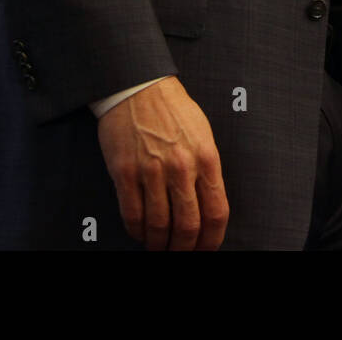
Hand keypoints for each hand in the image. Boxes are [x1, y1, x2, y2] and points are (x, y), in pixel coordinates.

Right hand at [97, 75, 228, 250]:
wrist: (139, 87)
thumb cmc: (173, 110)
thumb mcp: (203, 135)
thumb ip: (207, 170)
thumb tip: (208, 207)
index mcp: (206, 157)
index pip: (216, 213)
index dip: (211, 241)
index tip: (206, 250)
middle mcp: (181, 167)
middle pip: (188, 226)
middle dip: (184, 249)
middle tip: (180, 254)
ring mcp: (151, 170)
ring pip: (158, 226)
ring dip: (159, 245)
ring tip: (158, 247)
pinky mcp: (125, 172)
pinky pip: (132, 215)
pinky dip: (137, 232)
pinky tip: (140, 233)